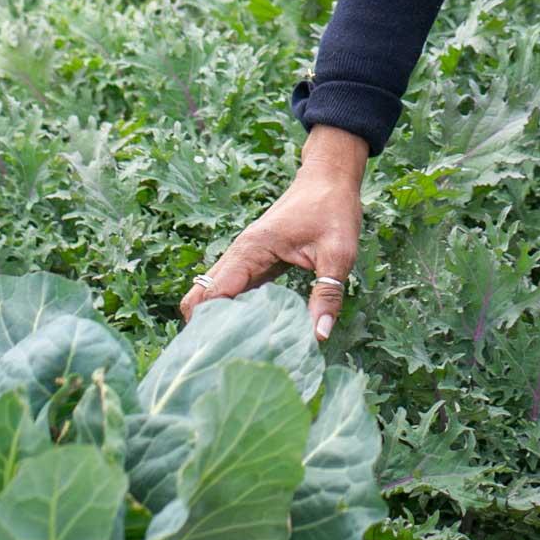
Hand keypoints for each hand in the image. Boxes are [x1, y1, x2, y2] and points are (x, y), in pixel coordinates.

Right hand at [182, 125, 368, 342]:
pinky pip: (235, 292)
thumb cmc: (332, 208)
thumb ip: (327, 294)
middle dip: (206, 329)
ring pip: (215, 296)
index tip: (218, 356)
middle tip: (223, 362)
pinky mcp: (255, 263)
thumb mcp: (338, 253)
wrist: (330, 178)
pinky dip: (236, 313)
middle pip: (202, 297)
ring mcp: (245, 259)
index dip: (209, 326)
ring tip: (235, 356)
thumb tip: (318, 336)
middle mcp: (239, 255)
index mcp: (250, 251)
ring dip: (220, 322)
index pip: (211, 294)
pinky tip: (251, 336)